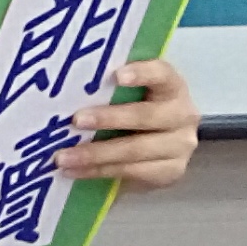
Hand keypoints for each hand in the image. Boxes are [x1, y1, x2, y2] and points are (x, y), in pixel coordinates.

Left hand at [60, 58, 198, 192]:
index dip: (142, 73)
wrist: (165, 141)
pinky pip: (131, 172)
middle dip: (108, 118)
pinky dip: (98, 171)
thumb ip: (112, 88)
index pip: (162, 74)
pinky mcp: (171, 172)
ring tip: (63, 157)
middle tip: (76, 121)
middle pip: (146, 116)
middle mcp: (182, 115)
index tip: (117, 76)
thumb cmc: (138, 108)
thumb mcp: (133, 93)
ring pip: (135, 150)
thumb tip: (67, 89)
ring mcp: (180, 146)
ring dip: (95, 154)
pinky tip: (74, 171)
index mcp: (172, 86)